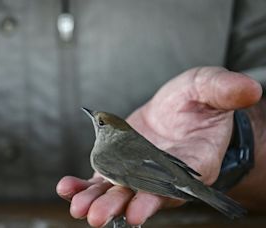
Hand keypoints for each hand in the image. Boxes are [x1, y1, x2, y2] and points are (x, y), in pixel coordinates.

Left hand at [57, 67, 261, 226]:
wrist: (178, 111)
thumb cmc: (198, 103)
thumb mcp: (209, 88)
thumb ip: (223, 89)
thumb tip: (250, 87)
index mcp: (191, 161)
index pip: (175, 184)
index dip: (157, 197)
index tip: (139, 210)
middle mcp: (163, 174)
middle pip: (141, 194)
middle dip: (119, 206)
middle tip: (99, 217)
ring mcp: (138, 172)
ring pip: (117, 192)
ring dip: (97, 202)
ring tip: (78, 209)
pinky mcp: (119, 166)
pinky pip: (100, 180)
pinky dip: (84, 185)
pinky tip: (67, 187)